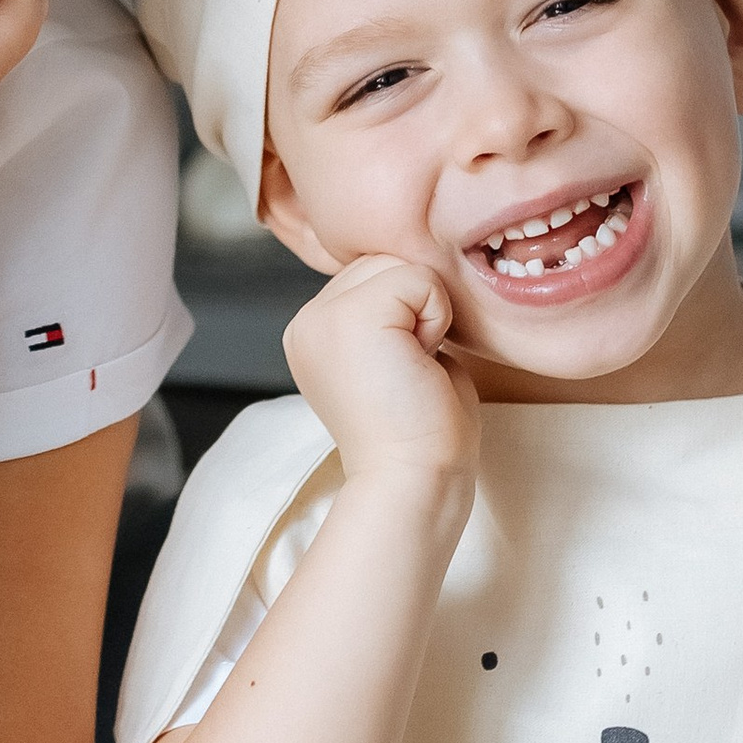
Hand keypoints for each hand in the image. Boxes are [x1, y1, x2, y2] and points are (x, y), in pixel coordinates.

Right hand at [283, 251, 480, 505]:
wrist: (414, 479)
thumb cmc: (422, 432)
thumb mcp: (395, 359)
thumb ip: (391, 316)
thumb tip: (417, 274)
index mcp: (313, 334)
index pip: (373, 275)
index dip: (409, 313)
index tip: (404, 371)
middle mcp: (306, 322)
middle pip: (383, 262)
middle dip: (415, 306)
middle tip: (410, 368)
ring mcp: (321, 317)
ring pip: (399, 265)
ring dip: (426, 310)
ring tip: (413, 364)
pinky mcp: (349, 316)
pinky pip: (418, 278)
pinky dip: (436, 315)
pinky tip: (420, 361)